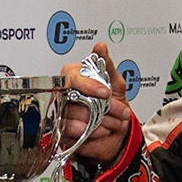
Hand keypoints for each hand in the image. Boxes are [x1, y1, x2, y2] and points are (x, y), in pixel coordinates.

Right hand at [59, 41, 131, 163]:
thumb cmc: (114, 105)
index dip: (88, 84)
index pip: (72, 76)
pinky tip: (102, 130)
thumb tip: (100, 47)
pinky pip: (70, 130)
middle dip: (99, 107)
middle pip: (72, 97)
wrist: (119, 134)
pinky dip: (90, 131)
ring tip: (113, 121)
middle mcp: (66, 94)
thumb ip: (107, 65)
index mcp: (75, 78)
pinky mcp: (63, 130)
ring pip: (72, 114)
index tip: (105, 92)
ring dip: (98, 120)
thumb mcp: (116, 83)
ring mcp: (63, 112)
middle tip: (118, 110)